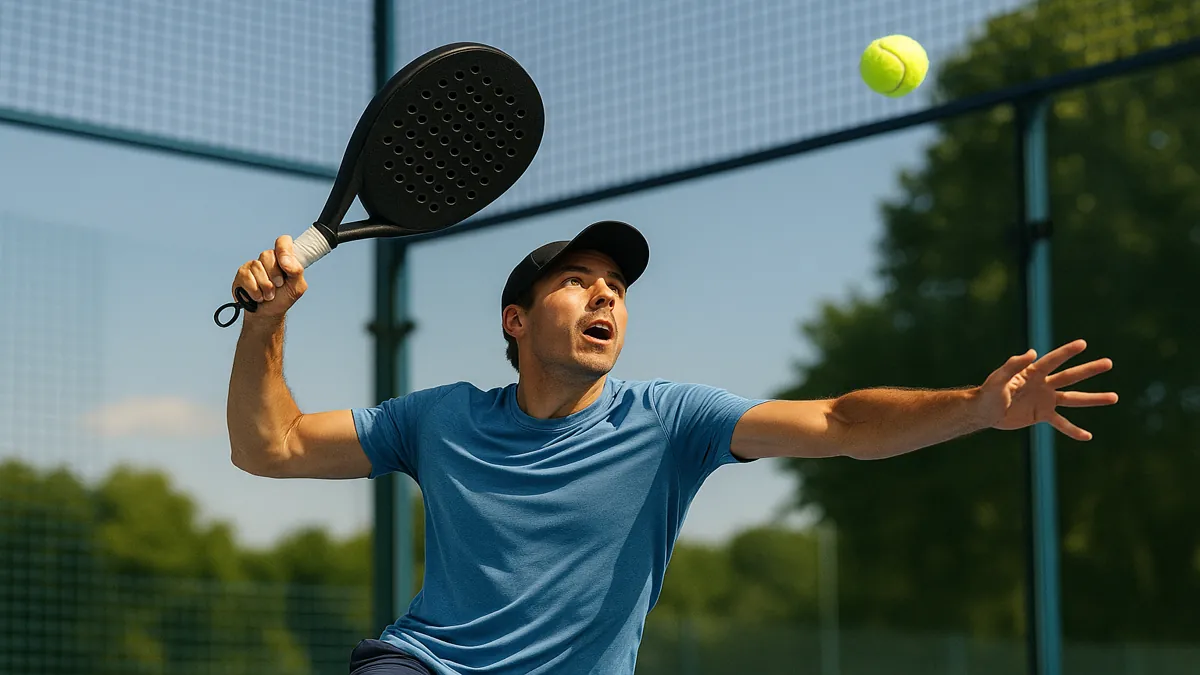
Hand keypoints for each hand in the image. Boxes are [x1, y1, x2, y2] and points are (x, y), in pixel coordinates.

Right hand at [231, 235, 307, 318]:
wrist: (268, 313)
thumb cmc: (283, 297)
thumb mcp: (297, 287)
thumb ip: (297, 271)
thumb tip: (286, 261)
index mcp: (283, 257)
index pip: (283, 241)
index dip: (283, 249)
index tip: (286, 266)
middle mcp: (267, 258)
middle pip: (267, 254)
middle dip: (274, 275)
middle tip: (278, 286)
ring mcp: (253, 265)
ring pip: (257, 267)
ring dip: (265, 286)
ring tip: (268, 295)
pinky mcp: (241, 274)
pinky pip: (246, 277)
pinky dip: (254, 291)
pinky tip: (258, 296)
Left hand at [975, 339, 1117, 440]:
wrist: (984, 411)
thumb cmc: (988, 393)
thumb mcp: (998, 379)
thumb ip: (1012, 365)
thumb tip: (1032, 352)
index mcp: (1033, 373)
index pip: (1053, 360)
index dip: (1067, 352)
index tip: (1083, 344)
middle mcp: (1043, 384)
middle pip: (1070, 377)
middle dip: (1089, 370)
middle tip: (1109, 363)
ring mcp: (1045, 400)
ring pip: (1074, 399)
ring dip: (1094, 399)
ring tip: (1115, 397)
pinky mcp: (1042, 415)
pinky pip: (1061, 423)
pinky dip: (1073, 430)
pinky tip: (1087, 436)